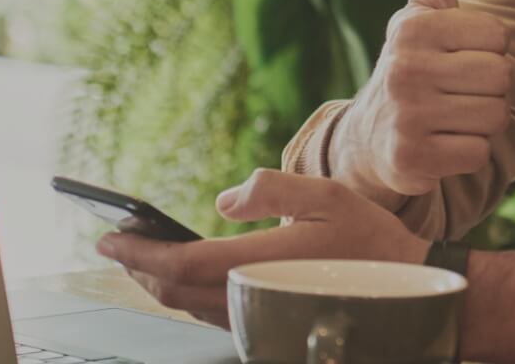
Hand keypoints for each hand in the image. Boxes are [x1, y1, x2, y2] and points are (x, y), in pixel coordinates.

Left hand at [98, 169, 429, 327]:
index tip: (108, 236)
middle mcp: (253, 297)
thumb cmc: (370, 239)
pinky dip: (186, 296)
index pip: (181, 264)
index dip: (139, 252)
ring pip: (190, 307)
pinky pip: (212, 314)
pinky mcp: (267, 325)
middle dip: (139, 267)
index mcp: (262, 264)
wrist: (407, 291)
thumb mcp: (326, 194)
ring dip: (159, 283)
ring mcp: (259, 317)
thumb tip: (223, 199)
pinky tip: (182, 278)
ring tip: (140, 257)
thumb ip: (271, 189)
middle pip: (175, 291)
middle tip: (114, 243)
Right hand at [332, 0, 511, 200]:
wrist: (368, 138)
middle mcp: (404, 68)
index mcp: (413, 26)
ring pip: (494, 117)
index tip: (459, 56)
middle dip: (490, 88)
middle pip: (501, 77)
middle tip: (457, 91)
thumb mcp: (421, 10)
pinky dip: (467, 154)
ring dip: (482, 122)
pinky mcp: (410, 159)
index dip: (489, 50)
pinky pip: (478, 154)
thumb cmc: (413, 64)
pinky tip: (441, 145)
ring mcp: (405, 115)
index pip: (499, 37)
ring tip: (450, 116)